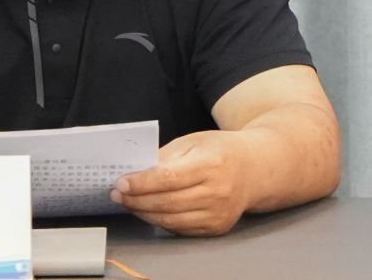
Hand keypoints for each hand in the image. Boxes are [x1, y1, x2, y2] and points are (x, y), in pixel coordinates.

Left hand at [110, 131, 250, 235]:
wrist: (254, 169)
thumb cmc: (219, 151)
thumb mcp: (193, 142)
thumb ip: (165, 157)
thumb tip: (135, 170)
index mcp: (210, 164)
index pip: (169, 177)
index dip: (142, 183)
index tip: (121, 183)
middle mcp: (217, 192)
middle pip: (168, 202)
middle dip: (137, 200)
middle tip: (117, 194)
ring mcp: (218, 213)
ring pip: (172, 219)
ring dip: (144, 213)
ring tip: (128, 203)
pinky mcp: (217, 227)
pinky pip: (181, 228)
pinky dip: (161, 221)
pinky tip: (148, 211)